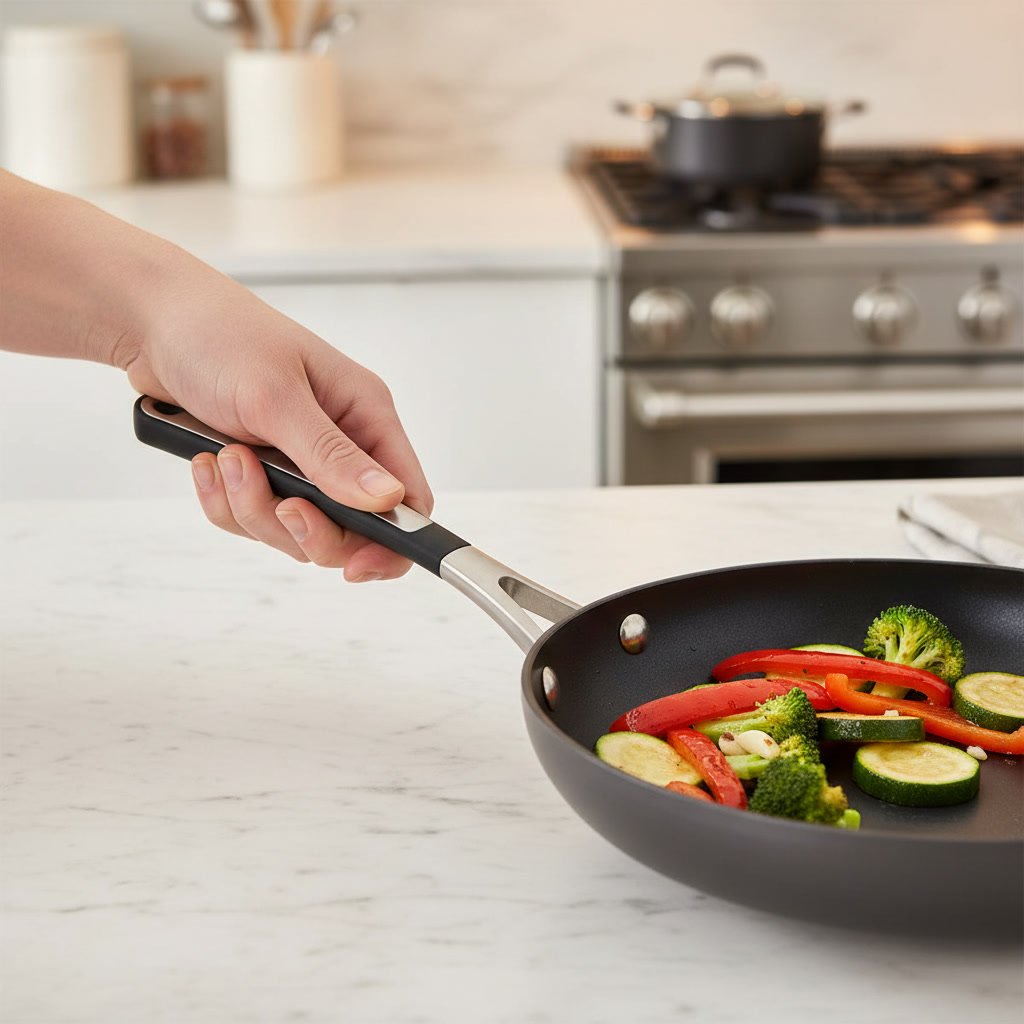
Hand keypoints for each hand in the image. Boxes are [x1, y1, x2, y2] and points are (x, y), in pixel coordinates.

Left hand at [121, 255, 431, 581]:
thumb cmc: (218, 334)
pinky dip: (225, 502)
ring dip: (254, 508)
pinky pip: (252, 518)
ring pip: (294, 529)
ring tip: (226, 459)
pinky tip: (205, 463)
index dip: (392, 541)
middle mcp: (340, 442)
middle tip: (279, 507)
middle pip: (351, 528)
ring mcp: (298, 460)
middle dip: (306, 528)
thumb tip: (388, 501)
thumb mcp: (277, 397)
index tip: (355, 567)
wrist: (149, 320)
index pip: (407, 496)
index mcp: (365, 414)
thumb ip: (331, 456)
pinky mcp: (259, 471)